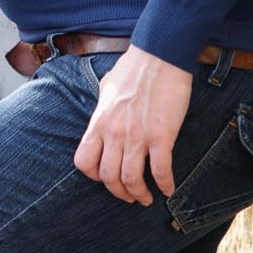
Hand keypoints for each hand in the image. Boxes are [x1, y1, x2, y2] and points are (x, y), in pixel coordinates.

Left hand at [73, 45, 191, 203]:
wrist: (160, 55)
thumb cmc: (134, 68)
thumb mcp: (106, 90)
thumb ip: (102, 110)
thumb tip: (103, 120)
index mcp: (99, 123)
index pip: (84, 162)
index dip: (94, 177)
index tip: (106, 178)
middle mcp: (114, 133)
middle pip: (108, 177)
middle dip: (118, 192)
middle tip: (129, 195)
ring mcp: (137, 136)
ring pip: (131, 179)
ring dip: (139, 194)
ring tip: (146, 197)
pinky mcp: (162, 136)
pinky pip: (161, 170)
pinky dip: (165, 184)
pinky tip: (168, 188)